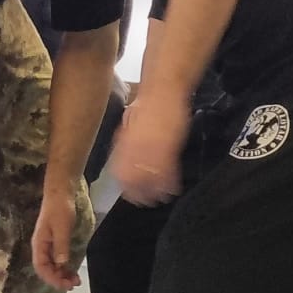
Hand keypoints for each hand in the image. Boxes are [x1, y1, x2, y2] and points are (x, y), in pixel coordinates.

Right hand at [32, 186, 83, 290]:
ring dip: (62, 275)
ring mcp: (48, 246)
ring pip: (53, 266)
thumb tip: (61, 265)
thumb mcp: (61, 227)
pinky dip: (65, 268)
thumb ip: (61, 246)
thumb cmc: (59, 208)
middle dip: (58, 279)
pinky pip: (58, 260)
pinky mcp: (55, 243)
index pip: (41, 267)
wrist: (60, 193)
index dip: (52, 278)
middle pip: (46, 269)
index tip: (65, 285)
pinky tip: (73, 272)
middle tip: (74, 284)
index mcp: (39, 244)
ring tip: (75, 281)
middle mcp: (41, 248)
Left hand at [110, 88, 188, 205]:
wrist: (162, 91)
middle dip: (139, 194)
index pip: (119, 173)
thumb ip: (125, 140)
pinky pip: (168, 172)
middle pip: (133, 181)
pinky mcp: (169, 148)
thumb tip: (121, 152)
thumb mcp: (128, 122)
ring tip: (160, 198)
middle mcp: (134, 150)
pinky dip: (170, 184)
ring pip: (150, 180)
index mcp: (123, 144)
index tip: (130, 194)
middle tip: (145, 202)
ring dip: (155, 192)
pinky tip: (173, 189)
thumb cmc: (146, 104)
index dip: (125, 186)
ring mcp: (151, 150)